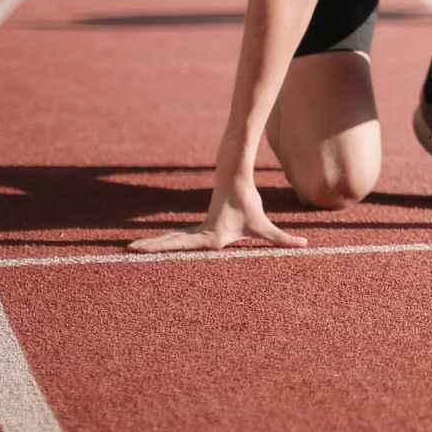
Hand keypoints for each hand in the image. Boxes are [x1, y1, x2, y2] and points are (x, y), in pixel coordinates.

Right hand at [128, 171, 307, 252]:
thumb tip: (304, 244)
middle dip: (151, 247)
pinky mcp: (197, 229)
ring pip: (171, 240)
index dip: (167, 247)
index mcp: (211, 236)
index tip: (149, 249)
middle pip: (171, 242)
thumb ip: (282, 239)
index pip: (185, 244)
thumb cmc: (250, 205)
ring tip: (129, 249)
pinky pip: (176, 238)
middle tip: (128, 250)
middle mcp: (200, 234)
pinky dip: (162, 243)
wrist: (236, 181)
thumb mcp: (265, 226)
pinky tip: (149, 248)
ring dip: (152, 245)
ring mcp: (196, 230)